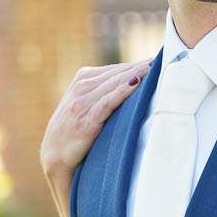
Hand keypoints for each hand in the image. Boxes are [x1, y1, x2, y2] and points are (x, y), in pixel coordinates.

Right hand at [40, 60, 148, 215]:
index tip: (155, 60)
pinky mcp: (86, 120)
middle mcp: (80, 89)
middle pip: (115, 74)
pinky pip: (108, 102)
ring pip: (113, 84)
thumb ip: (99, 91)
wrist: (54, 156)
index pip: (112, 70)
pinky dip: (123, 91)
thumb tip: (131, 79)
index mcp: (80, 81)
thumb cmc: (73, 130)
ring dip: (135, 74)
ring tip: (153, 68)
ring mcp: (82, 104)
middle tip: (161, 60)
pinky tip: (136, 83)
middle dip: (138, 66)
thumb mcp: (82, 104)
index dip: (134, 65)